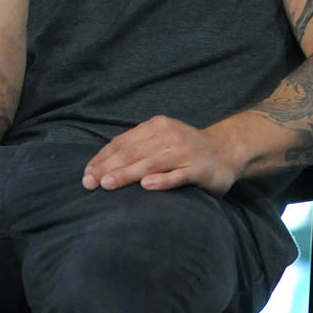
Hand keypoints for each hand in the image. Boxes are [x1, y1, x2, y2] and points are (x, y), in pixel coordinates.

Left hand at [81, 116, 239, 196]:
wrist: (226, 150)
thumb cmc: (186, 148)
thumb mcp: (161, 139)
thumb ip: (138, 146)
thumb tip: (102, 163)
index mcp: (156, 126)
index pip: (122, 142)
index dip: (102, 158)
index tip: (86, 174)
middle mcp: (169, 135)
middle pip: (132, 152)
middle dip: (107, 167)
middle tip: (89, 183)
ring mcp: (185, 151)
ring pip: (150, 163)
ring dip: (127, 174)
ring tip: (107, 184)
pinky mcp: (199, 169)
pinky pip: (177, 175)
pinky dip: (161, 180)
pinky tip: (145, 186)